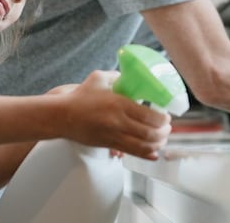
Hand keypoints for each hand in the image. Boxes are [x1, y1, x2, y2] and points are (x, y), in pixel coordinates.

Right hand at [56, 71, 170, 159]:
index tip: (167, 116)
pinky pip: (132, 153)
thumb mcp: (100, 78)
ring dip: (158, 144)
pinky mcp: (108, 144)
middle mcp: (118, 122)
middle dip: (164, 132)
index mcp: (119, 104)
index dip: (163, 119)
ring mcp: (113, 135)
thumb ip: (118, 77)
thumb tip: (132, 76)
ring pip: (143, 146)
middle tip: (168, 127)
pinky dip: (147, 155)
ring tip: (162, 138)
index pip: (149, 116)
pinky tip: (154, 153)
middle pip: (150, 133)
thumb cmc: (80, 96)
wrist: (61, 116)